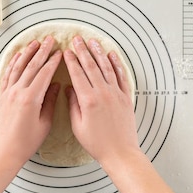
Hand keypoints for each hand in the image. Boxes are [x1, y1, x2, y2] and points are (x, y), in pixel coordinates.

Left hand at [0, 36, 61, 167]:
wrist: (6, 150)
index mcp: (31, 99)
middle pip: (32, 66)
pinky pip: (8, 75)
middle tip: (49, 39)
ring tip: (35, 42)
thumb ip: (50, 101)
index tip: (60, 52)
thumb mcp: (45, 122)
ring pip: (18, 67)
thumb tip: (56, 85)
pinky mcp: (3, 96)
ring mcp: (8, 93)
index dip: (53, 61)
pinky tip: (18, 56)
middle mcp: (18, 92)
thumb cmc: (28, 141)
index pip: (44, 74)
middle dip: (42, 51)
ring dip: (27, 53)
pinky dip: (13, 63)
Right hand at [64, 36, 139, 166]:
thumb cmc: (97, 143)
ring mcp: (116, 94)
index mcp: (88, 100)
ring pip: (107, 68)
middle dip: (83, 51)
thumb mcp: (78, 126)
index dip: (71, 61)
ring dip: (99, 53)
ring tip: (93, 42)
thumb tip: (69, 89)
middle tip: (77, 39)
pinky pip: (121, 76)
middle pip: (91, 66)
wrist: (120, 152)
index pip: (78, 74)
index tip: (66, 51)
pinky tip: (112, 55)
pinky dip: (117, 64)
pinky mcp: (126, 98)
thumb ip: (73, 105)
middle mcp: (103, 93)